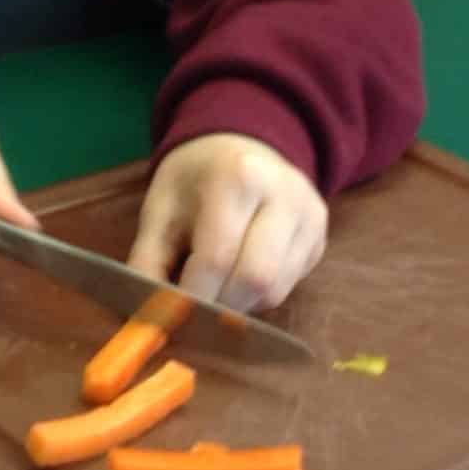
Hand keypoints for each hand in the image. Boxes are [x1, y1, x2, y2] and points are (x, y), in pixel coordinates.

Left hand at [127, 133, 327, 315]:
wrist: (239, 147)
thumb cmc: (194, 181)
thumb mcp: (160, 211)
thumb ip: (148, 264)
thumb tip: (148, 322)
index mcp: (238, 177)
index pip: (217, 258)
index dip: (191, 296)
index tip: (170, 316)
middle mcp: (285, 194)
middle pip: (255, 278)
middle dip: (219, 305)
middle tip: (193, 310)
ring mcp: (310, 216)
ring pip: (275, 290)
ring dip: (240, 304)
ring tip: (215, 287)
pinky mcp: (320, 238)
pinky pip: (289, 286)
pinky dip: (258, 296)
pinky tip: (239, 276)